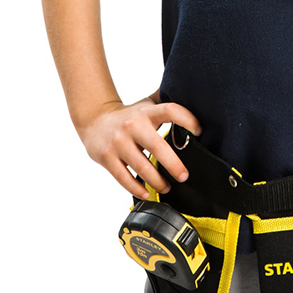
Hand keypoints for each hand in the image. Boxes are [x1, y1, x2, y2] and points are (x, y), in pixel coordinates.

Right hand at [76, 96, 201, 199]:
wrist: (94, 119)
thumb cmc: (129, 115)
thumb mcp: (147, 105)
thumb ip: (165, 105)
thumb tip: (193, 100)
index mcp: (146, 112)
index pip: (170, 110)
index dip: (187, 119)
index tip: (198, 131)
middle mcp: (132, 125)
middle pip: (157, 146)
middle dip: (173, 164)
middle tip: (184, 176)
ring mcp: (118, 142)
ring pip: (141, 167)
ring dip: (157, 181)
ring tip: (167, 187)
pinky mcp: (107, 157)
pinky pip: (124, 178)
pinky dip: (136, 188)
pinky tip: (146, 193)